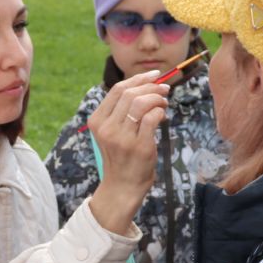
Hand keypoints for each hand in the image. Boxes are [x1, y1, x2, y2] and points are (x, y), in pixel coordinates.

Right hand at [83, 72, 168, 233]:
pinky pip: (152, 118)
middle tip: (164, 89)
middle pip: (130, 94)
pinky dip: (160, 112)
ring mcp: (122, 138)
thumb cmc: (121, 157)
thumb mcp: (112, 132)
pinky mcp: (139, 146)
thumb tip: (146, 86)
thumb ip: (122, 112)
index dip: (138, 79)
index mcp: (97, 121)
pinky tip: (163, 115)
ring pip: (140, 103)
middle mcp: (106, 128)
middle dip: (151, 86)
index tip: (154, 76)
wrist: (122, 187)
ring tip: (164, 102)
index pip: (117, 90)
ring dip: (157, 98)